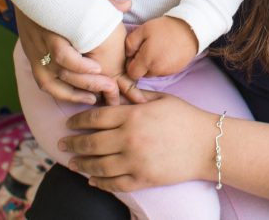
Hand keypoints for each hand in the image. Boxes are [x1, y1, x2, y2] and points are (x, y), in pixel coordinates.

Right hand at [13, 0, 133, 104]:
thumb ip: (102, 1)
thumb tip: (127, 4)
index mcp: (51, 29)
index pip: (61, 54)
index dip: (78, 65)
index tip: (98, 69)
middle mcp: (40, 45)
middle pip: (60, 72)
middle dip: (85, 82)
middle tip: (109, 87)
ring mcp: (35, 54)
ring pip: (50, 83)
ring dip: (74, 93)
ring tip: (96, 97)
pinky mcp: (33, 60)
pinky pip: (45, 84)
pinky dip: (62, 94)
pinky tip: (82, 97)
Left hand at [61, 93, 216, 192]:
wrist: (207, 144)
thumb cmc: (185, 117)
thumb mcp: (160, 98)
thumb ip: (135, 94)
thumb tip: (114, 85)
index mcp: (133, 115)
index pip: (96, 117)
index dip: (79, 120)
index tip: (69, 123)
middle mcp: (130, 138)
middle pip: (91, 142)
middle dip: (72, 143)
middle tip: (61, 143)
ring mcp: (135, 161)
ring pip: (98, 165)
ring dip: (81, 164)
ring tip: (72, 162)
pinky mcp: (143, 179)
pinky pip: (114, 183)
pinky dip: (99, 182)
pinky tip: (92, 180)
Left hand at [124, 16, 198, 79]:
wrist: (190, 29)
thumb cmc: (166, 28)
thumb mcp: (144, 29)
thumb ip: (130, 43)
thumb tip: (128, 55)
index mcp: (147, 60)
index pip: (132, 73)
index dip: (131, 64)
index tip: (136, 53)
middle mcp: (157, 70)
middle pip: (142, 74)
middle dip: (142, 65)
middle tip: (148, 49)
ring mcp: (167, 72)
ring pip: (153, 73)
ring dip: (152, 65)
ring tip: (158, 49)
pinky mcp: (176, 70)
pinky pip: (163, 71)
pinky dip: (162, 64)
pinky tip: (166, 52)